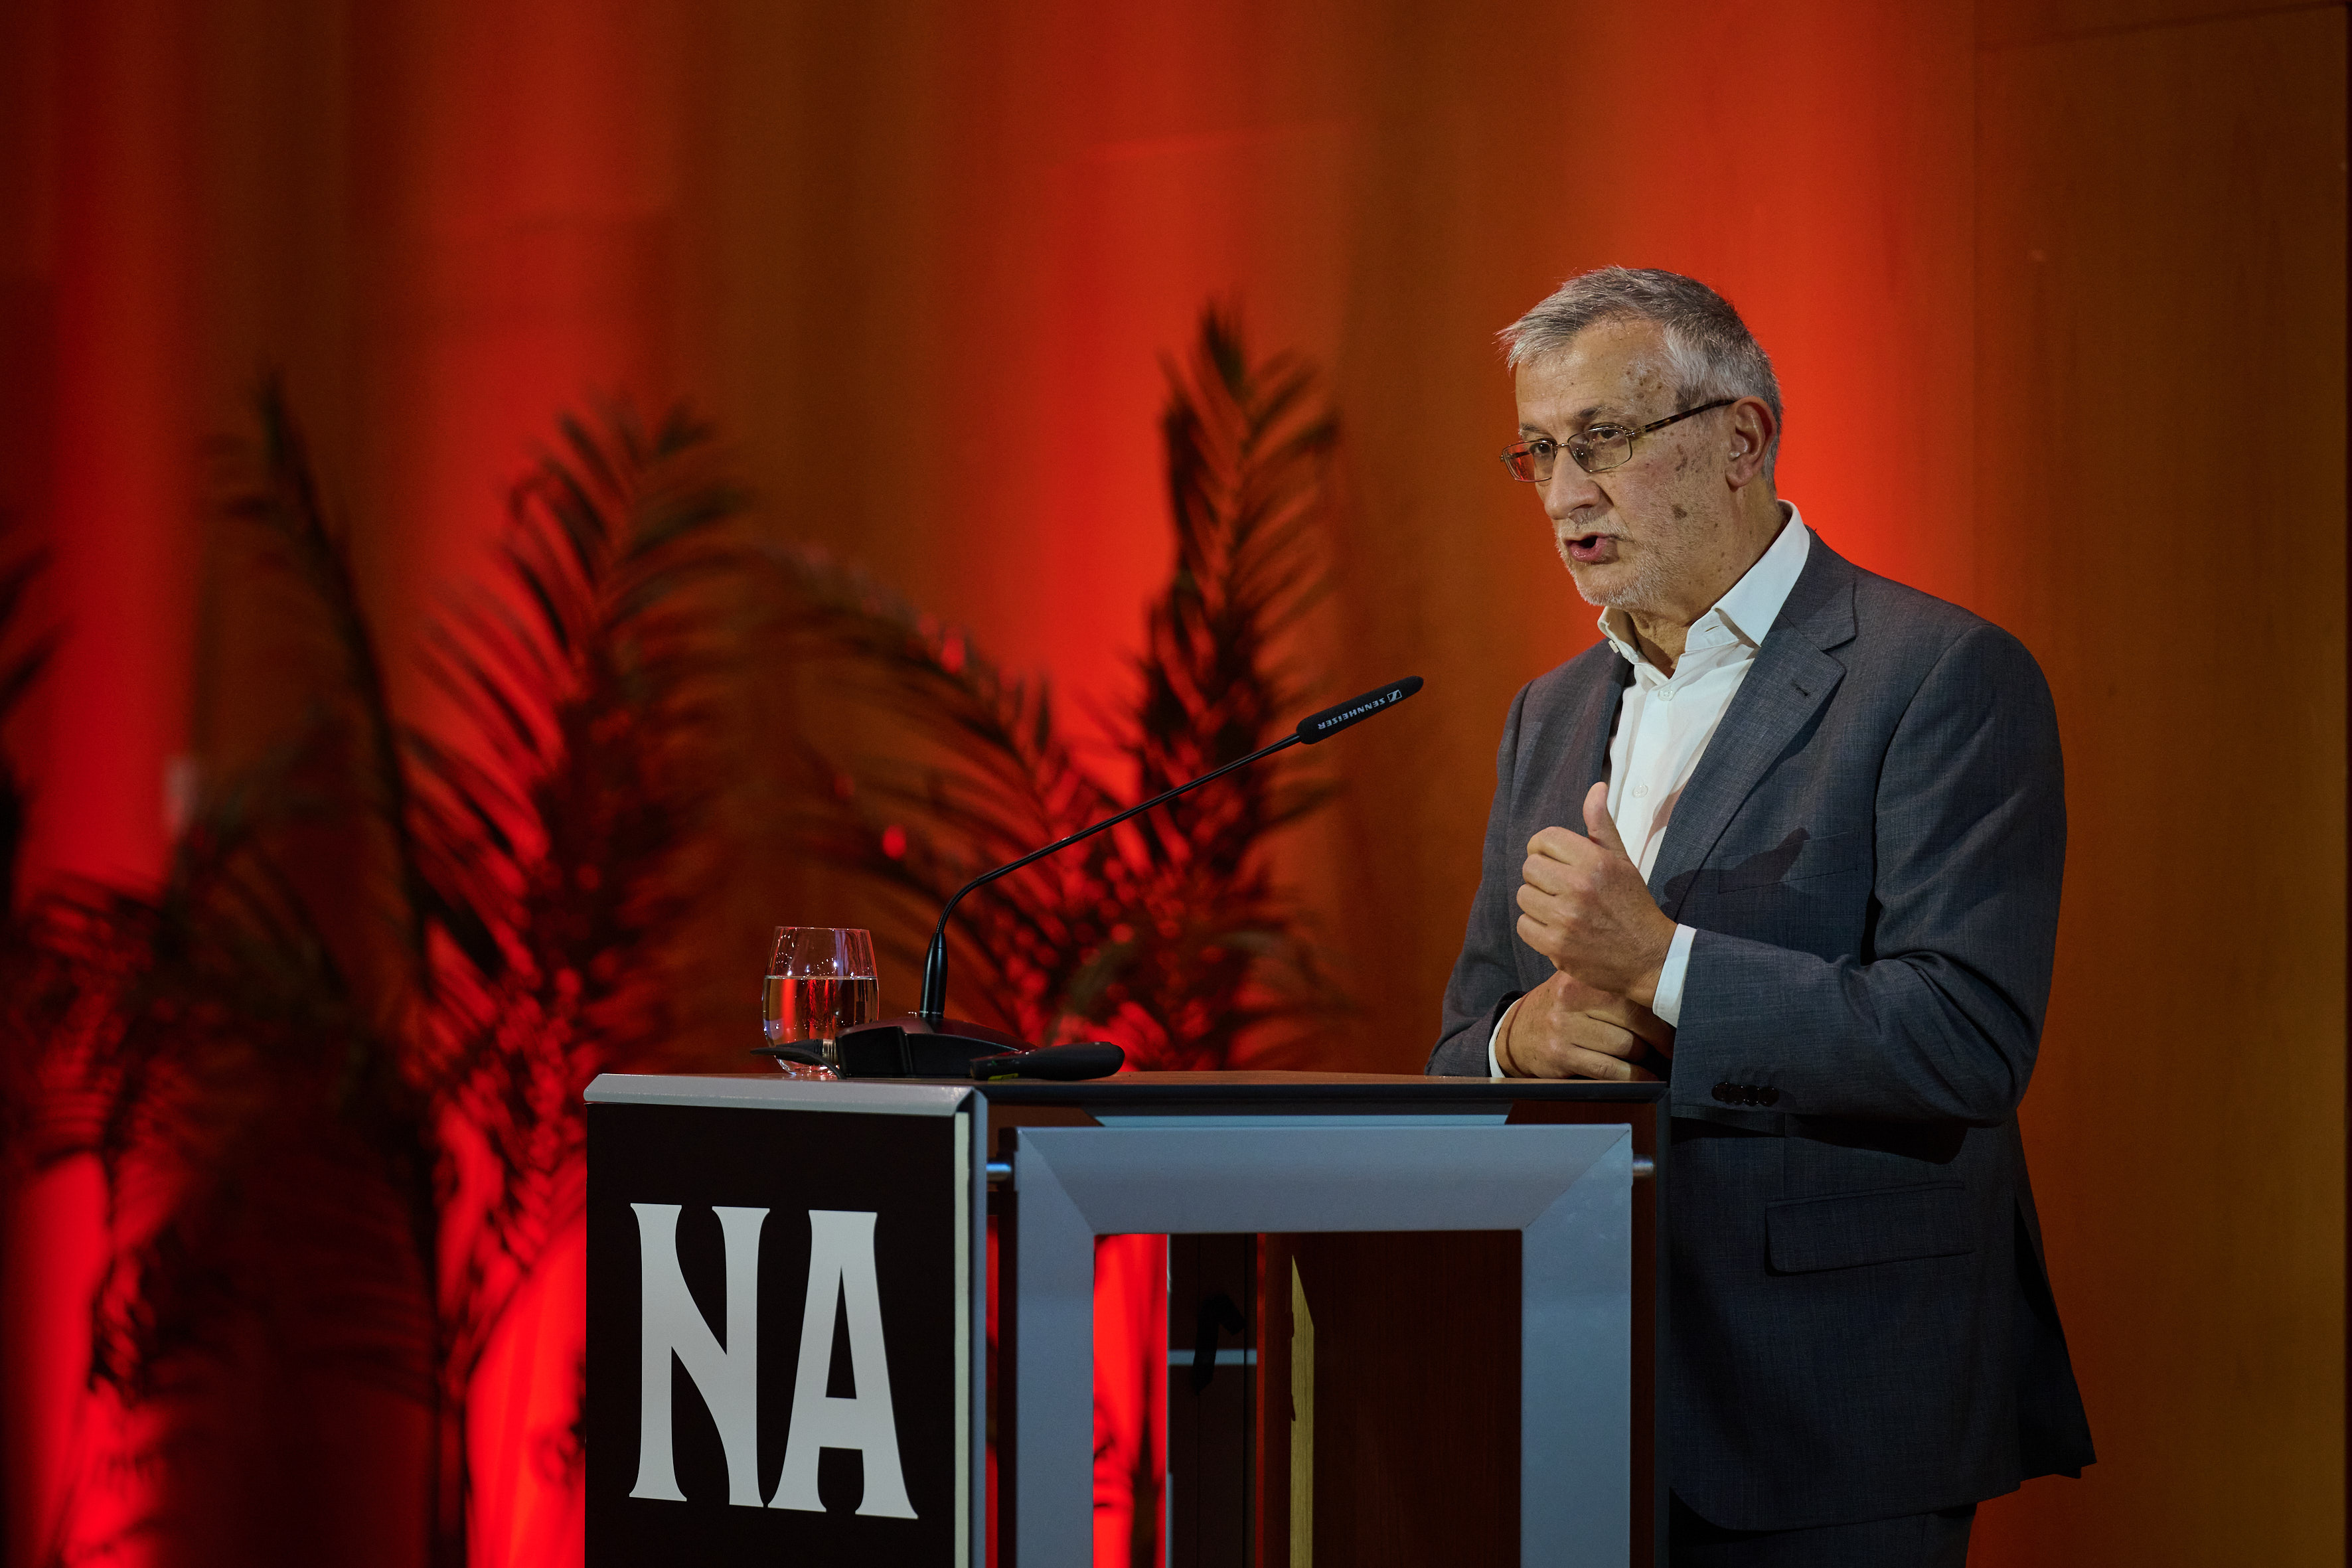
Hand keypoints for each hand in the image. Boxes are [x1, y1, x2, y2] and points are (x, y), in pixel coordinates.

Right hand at [1497, 969, 1674, 1080]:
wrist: (1518, 1033)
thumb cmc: (1561, 1010)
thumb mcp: (1579, 985)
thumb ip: (1613, 986)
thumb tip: (1668, 998)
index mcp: (1581, 976)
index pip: (1634, 993)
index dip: (1662, 1012)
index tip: (1677, 1023)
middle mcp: (1570, 997)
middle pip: (1635, 1019)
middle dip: (1659, 1038)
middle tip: (1669, 1046)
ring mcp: (1563, 1027)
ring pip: (1626, 1046)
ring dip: (1644, 1059)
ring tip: (1649, 1059)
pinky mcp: (1560, 1055)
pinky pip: (1610, 1070)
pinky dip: (1633, 1077)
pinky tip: (1643, 1077)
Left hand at [1515, 781, 1679, 1004]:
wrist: (1649, 956)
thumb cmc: (1632, 904)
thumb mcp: (1622, 861)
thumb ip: (1602, 826)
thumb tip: (1596, 788)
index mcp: (1594, 861)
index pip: (1544, 839)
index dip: (1544, 848)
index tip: (1554, 860)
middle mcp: (1578, 887)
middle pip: (1530, 866)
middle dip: (1542, 875)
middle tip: (1560, 887)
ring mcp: (1565, 918)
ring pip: (1523, 895)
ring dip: (1537, 902)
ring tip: (1559, 908)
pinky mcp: (1556, 946)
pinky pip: (1523, 925)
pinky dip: (1535, 927)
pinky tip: (1556, 928)